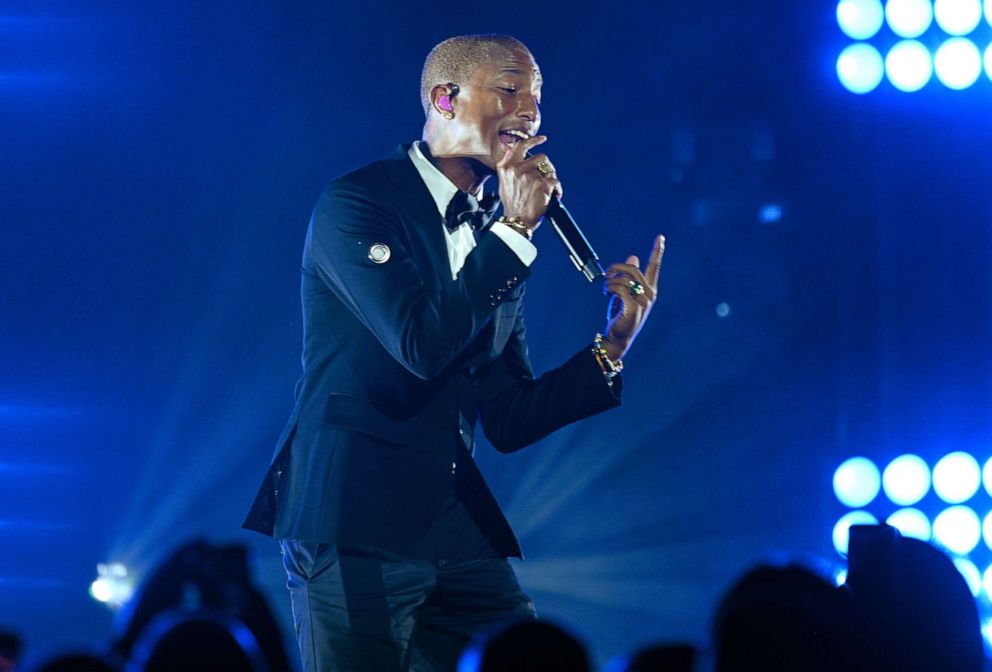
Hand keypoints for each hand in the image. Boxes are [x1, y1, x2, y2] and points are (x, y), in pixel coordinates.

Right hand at [496, 135, 563, 233]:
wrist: (516, 221)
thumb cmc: (512, 205)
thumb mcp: (503, 183)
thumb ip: (509, 168)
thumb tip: (516, 156)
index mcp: (506, 167)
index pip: (520, 147)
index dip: (533, 141)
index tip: (542, 139)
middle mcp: (516, 169)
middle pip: (541, 157)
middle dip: (547, 166)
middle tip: (548, 176)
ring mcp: (529, 176)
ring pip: (549, 170)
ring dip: (551, 178)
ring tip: (548, 188)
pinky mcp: (542, 184)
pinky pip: (555, 182)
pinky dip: (557, 189)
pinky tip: (555, 195)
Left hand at [603, 234, 665, 360]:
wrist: (618, 338)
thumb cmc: (621, 315)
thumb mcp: (625, 293)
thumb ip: (629, 277)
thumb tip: (633, 257)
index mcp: (650, 289)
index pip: (654, 267)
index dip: (657, 251)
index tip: (660, 237)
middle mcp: (650, 294)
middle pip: (633, 269)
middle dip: (616, 268)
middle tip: (605, 276)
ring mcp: (643, 302)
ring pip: (624, 279)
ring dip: (609, 281)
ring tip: (604, 290)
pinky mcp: (634, 307)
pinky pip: (620, 289)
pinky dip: (609, 289)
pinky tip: (606, 295)